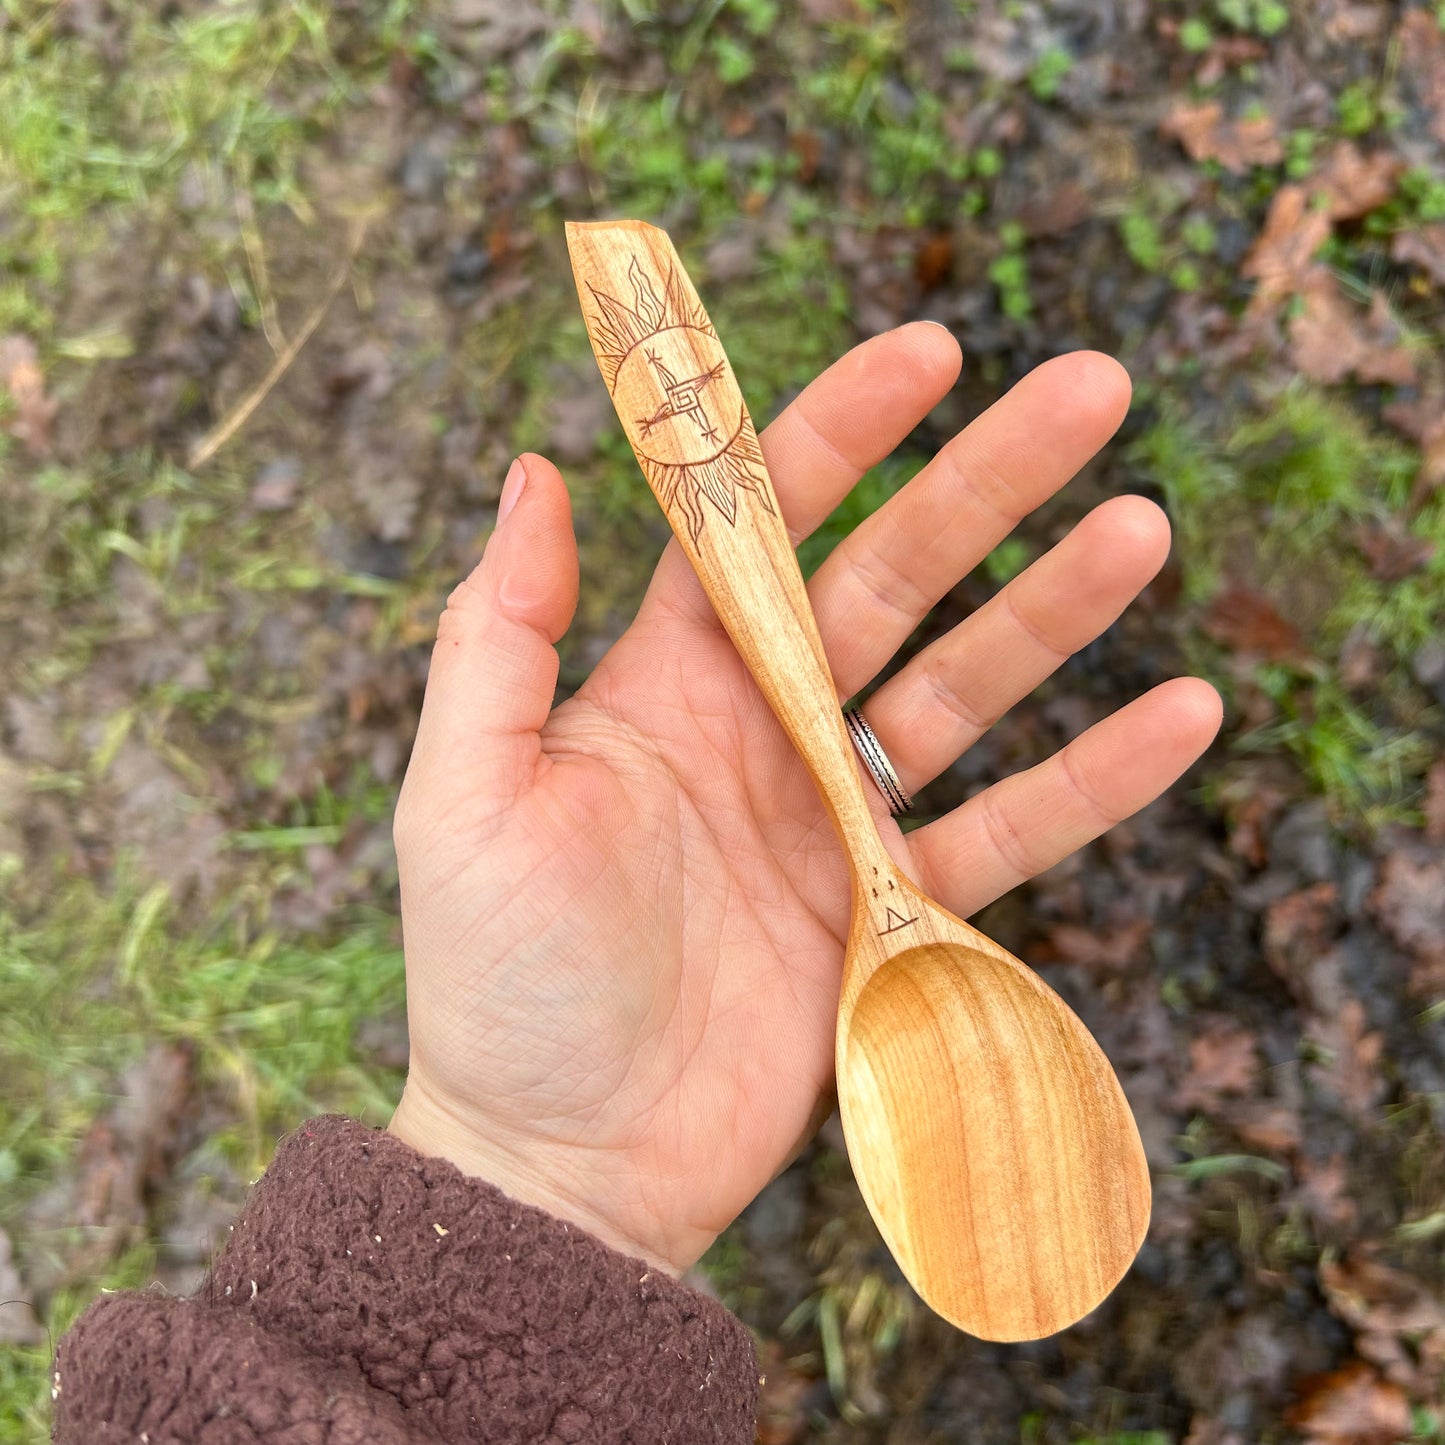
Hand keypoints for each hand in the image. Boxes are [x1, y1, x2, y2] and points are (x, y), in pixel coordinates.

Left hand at [386, 326, 1221, 1273]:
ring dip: (1054, 611)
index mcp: (662, 680)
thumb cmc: (496, 976)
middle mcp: (762, 726)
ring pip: (964, 687)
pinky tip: (1179, 713)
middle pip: (890, 579)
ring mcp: (834, 816)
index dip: (839, 436)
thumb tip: (537, 468)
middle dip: (984, 487)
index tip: (926, 355)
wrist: (562, 1157)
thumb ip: (498, 632)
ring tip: (1143, 531)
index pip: (760, 524)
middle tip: (1090, 394)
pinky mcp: (891, 909)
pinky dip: (1094, 777)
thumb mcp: (465, 792)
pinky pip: (1010, 829)